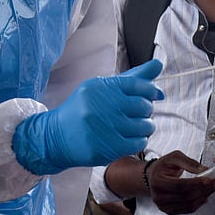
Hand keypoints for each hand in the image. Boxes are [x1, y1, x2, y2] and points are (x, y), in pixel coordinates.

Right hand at [13, 60, 163, 173]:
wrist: (56, 136)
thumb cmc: (83, 110)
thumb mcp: (102, 88)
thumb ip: (132, 78)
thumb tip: (158, 65)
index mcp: (100, 87)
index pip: (137, 85)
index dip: (151, 90)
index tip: (154, 94)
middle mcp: (101, 106)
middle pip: (143, 106)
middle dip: (146, 109)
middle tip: (138, 113)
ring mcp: (104, 129)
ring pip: (145, 126)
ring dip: (145, 126)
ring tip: (135, 126)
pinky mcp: (106, 149)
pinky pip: (139, 143)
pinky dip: (139, 140)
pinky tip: (130, 137)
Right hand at [147, 151, 214, 214]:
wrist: (153, 176)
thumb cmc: (164, 165)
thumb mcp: (174, 157)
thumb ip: (189, 162)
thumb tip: (203, 170)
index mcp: (158, 181)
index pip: (179, 185)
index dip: (195, 183)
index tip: (208, 179)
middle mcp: (158, 196)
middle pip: (185, 196)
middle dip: (203, 189)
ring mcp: (163, 206)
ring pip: (188, 204)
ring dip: (203, 197)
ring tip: (213, 188)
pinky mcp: (169, 211)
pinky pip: (187, 210)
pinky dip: (198, 204)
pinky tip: (205, 196)